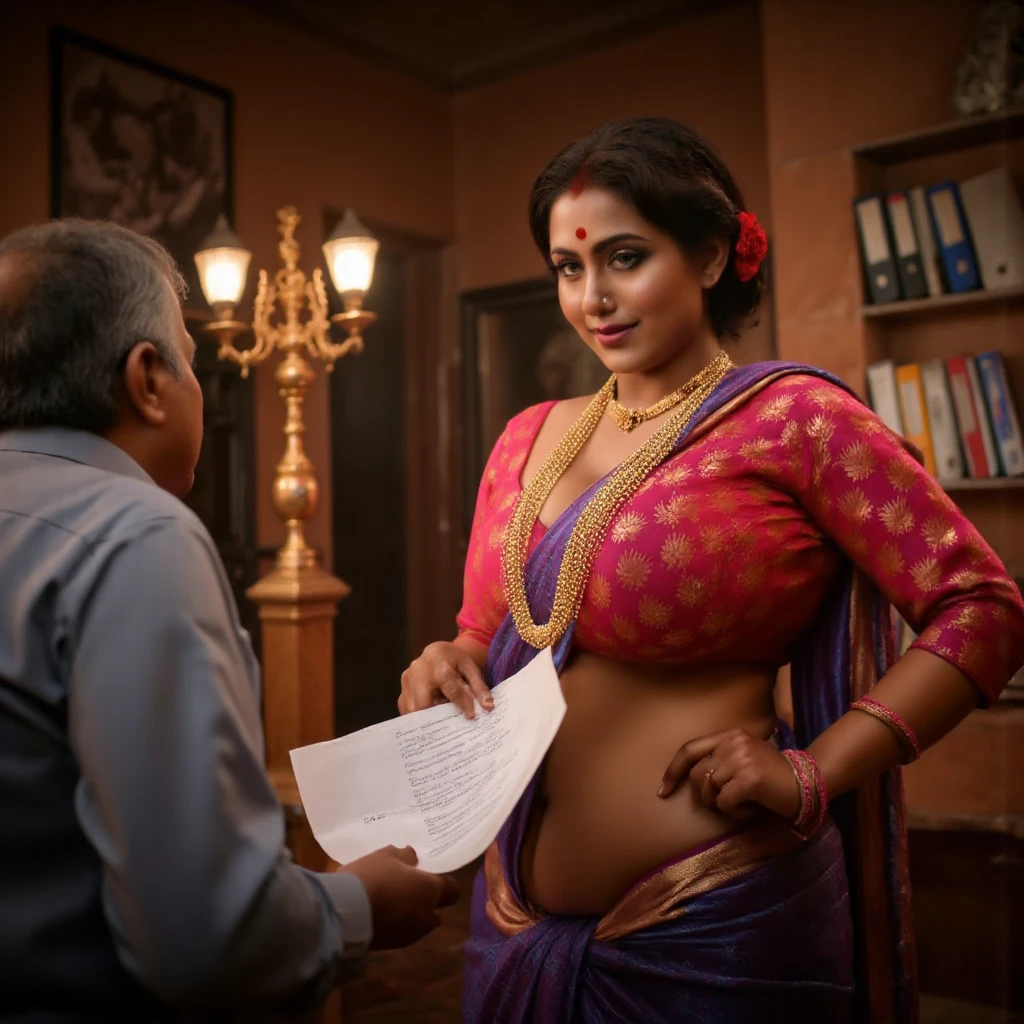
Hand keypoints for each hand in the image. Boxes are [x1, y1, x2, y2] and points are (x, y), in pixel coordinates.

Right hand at [337, 845, 458, 949]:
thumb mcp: (387, 855)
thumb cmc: (373, 877)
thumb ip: (405, 855)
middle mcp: (426, 916)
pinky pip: (400, 933)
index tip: (427, 874)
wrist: (345, 913)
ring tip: (388, 901)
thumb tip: (413, 857)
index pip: (453, 890)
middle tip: (406, 888)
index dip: (442, 882)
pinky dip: (394, 926)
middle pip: (435, 910)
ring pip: (418, 924)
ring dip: (410, 915)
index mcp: (431, 891)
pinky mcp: (392, 947)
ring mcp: (410, 935)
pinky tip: (378, 915)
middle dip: (425, 902)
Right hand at [398, 641, 492, 718]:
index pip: (450, 685)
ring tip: (444, 722)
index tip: (472, 716)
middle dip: (438, 717)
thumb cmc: (456, 661)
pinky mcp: (402, 692)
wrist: (437, 653)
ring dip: (429, 719)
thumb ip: (479, 687)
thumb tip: (488, 707)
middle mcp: (417, 671)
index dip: (461, 702)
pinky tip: (433, 720)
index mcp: (437, 661)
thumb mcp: (471, 669)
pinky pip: (409, 712)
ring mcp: (406, 682)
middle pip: (424, 703)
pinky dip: (421, 719)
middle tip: (454, 726)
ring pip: (414, 711)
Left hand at [657, 728, 800, 821]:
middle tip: (728, 802)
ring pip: (709, 790)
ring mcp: (741, 759)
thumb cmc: (773, 777)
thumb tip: (691, 780)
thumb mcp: (744, 759)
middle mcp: (734, 742)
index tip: (663, 790)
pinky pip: (724, 803)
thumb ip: (720, 761)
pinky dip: (735, 812)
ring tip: (744, 803)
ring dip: (723, 804)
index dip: (673, 770)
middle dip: (706, 796)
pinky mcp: (749, 779)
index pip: (689, 749)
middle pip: (697, 775)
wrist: (809, 783)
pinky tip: (751, 808)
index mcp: (729, 735)